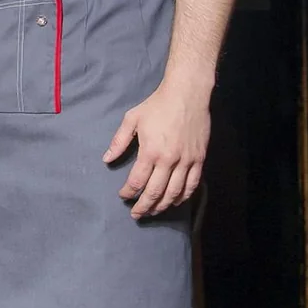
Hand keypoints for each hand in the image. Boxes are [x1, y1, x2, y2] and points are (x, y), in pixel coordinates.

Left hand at [104, 78, 209, 218]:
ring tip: (153, 211)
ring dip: (162, 206)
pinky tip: (175, 201)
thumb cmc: (157, 105)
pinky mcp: (199, 159)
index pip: (137, 181)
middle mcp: (169, 160)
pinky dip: (183, 197)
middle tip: (136, 214)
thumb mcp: (132, 119)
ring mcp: (187, 161)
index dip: (128, 193)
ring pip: (174, 193)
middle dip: (143, 206)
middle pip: (155, 192)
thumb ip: (119, 141)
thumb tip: (107, 159)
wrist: (187, 94)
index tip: (123, 196)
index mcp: (150, 152)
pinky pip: (192, 185)